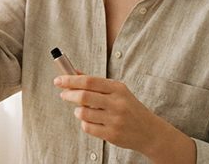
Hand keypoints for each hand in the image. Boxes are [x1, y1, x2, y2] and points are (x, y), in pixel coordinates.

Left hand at [54, 74, 194, 162]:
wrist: (149, 131)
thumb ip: (96, 83)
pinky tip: (91, 121)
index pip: (89, 81)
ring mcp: (115, 120)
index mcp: (118, 88)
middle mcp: (117, 103)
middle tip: (63, 94)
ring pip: (83, 113)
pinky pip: (87, 127)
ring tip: (81, 110)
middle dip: (69, 94)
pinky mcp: (112, 134)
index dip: (71, 80)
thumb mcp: (118, 92)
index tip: (59, 80)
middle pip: (84, 96)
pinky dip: (84, 123)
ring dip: (77, 111)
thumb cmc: (129, 108)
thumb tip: (74, 73)